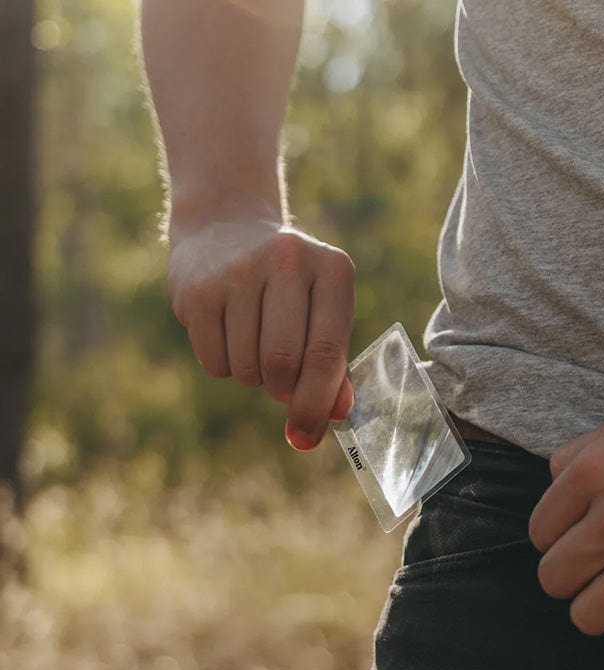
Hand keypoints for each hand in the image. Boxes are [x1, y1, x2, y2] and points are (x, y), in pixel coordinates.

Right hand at [167, 213, 355, 450]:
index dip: (317, 403)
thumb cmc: (288, 287)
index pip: (327, 352)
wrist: (224, 228)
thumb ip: (333, 365)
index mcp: (333, 269)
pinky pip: (215, 362)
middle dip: (282, 391)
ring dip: (252, 376)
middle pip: (283, 364)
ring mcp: (238, 270)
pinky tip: (227, 331)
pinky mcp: (198, 289)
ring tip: (254, 341)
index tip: (305, 436)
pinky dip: (224, 365)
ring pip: (248, 367)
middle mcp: (287, 261)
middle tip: (281, 384)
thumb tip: (336, 416)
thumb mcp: (321, 312)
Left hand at [528, 383, 603, 658]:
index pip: (539, 531)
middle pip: (554, 579)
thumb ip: (581, 453)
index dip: (556, 534)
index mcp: (595, 470)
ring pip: (587, 618)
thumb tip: (554, 487)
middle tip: (598, 562)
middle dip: (570, 573)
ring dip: (600, 606)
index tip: (578, 533)